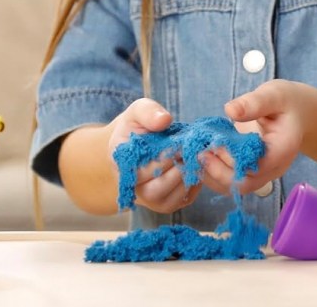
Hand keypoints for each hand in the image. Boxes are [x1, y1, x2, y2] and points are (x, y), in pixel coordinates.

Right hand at [107, 98, 200, 213]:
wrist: (136, 146)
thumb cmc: (137, 128)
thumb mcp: (137, 111)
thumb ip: (148, 112)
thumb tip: (164, 120)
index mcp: (120, 163)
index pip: (144, 167)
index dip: (167, 154)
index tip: (181, 141)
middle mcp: (132, 187)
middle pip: (158, 187)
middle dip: (179, 166)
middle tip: (193, 150)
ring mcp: (148, 199)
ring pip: (172, 196)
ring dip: (188, 175)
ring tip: (194, 157)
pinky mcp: (165, 204)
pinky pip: (185, 199)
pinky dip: (195, 183)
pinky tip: (195, 166)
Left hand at [202, 80, 316, 195]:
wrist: (298, 115)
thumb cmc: (286, 103)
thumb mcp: (274, 94)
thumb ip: (254, 102)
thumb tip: (230, 110)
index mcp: (283, 149)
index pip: (257, 167)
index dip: (233, 159)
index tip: (214, 143)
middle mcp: (273, 168)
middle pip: (244, 184)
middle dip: (217, 171)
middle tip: (198, 152)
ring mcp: (262, 174)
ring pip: (233, 187)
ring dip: (211, 175)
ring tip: (195, 155)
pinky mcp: (249, 172)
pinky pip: (229, 182)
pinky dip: (211, 174)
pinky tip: (200, 157)